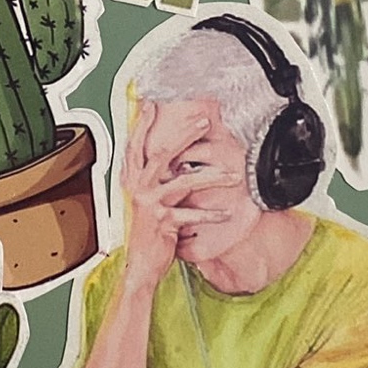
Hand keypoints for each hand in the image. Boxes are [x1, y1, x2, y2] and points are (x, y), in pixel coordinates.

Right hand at [121, 101, 232, 291]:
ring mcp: (151, 205)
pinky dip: (211, 215)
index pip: (135, 147)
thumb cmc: (147, 230)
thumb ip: (155, 179)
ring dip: (212, 177)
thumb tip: (171, 160)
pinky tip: (226, 213)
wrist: (141, 263)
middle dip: (184, 135)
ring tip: (234, 175)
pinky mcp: (164, 223)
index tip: (150, 105)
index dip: (141, 125)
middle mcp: (139, 189)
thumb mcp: (146, 199)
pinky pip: (192, 215)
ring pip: (184, 182)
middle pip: (161, 154)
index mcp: (132, 181)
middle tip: (203, 121)